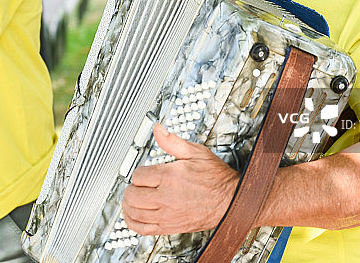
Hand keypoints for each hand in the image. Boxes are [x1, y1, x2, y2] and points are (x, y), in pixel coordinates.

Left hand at [121, 124, 239, 234]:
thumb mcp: (196, 152)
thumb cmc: (216, 178)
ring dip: (128, 205)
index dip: (138, 172)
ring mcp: (167, 214)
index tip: (143, 173)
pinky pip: (144, 229)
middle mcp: (166, 197)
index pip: (138, 175)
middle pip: (133, 195)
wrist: (231, 200)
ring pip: (135, 212)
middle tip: (134, 185)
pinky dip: (133, 223)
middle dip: (130, 188)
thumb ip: (173, 141)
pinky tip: (132, 216)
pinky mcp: (171, 227)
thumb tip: (158, 130)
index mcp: (170, 176)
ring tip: (129, 199)